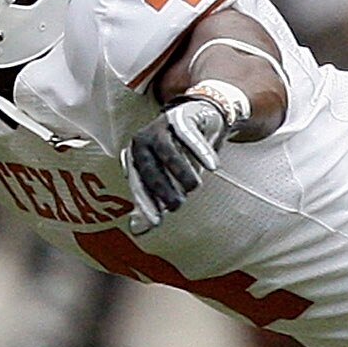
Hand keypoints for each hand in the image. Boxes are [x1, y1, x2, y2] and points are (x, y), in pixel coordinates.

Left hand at [123, 94, 233, 233]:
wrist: (201, 119)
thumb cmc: (180, 154)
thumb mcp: (168, 179)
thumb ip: (154, 202)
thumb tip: (138, 230)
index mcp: (135, 158)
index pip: (137, 183)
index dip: (146, 203)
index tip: (157, 222)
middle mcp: (143, 141)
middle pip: (150, 168)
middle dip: (163, 189)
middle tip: (178, 205)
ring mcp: (160, 127)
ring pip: (167, 151)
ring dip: (181, 170)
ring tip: (194, 186)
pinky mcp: (180, 116)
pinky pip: (188, 135)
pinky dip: (201, 151)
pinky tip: (213, 166)